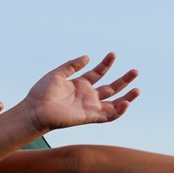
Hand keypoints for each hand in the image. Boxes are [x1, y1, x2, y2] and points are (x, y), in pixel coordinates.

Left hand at [20, 53, 139, 131]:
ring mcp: (90, 107)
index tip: (113, 54)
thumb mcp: (57, 74)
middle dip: (124, 80)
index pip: (99, 73)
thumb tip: (88, 57)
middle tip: (135, 71)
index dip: (107, 64)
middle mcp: (88, 96)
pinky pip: (108, 117)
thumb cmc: (42, 93)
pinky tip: (126, 103)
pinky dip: (119, 112)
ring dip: (127, 97)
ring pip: (114, 103)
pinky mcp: (90, 117)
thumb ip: (72, 65)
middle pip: (111, 88)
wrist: (35, 110)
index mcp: (80, 84)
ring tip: (138, 89)